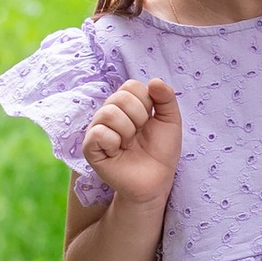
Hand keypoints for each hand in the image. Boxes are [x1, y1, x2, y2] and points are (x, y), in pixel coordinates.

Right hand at [82, 76, 180, 207]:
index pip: (130, 86)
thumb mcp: (171, 121)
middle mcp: (109, 113)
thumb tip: (154, 81)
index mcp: (126, 104)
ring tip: (129, 144)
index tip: (150, 120)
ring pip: (109, 114)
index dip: (146, 102)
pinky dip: (113, 142)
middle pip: (120, 98)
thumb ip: (166, 98)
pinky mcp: (90, 148)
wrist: (157, 179)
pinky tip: (117, 152)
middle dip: (139, 118)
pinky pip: (98, 133)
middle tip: (139, 135)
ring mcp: (97, 129)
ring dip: (127, 131)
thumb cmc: (161, 151)